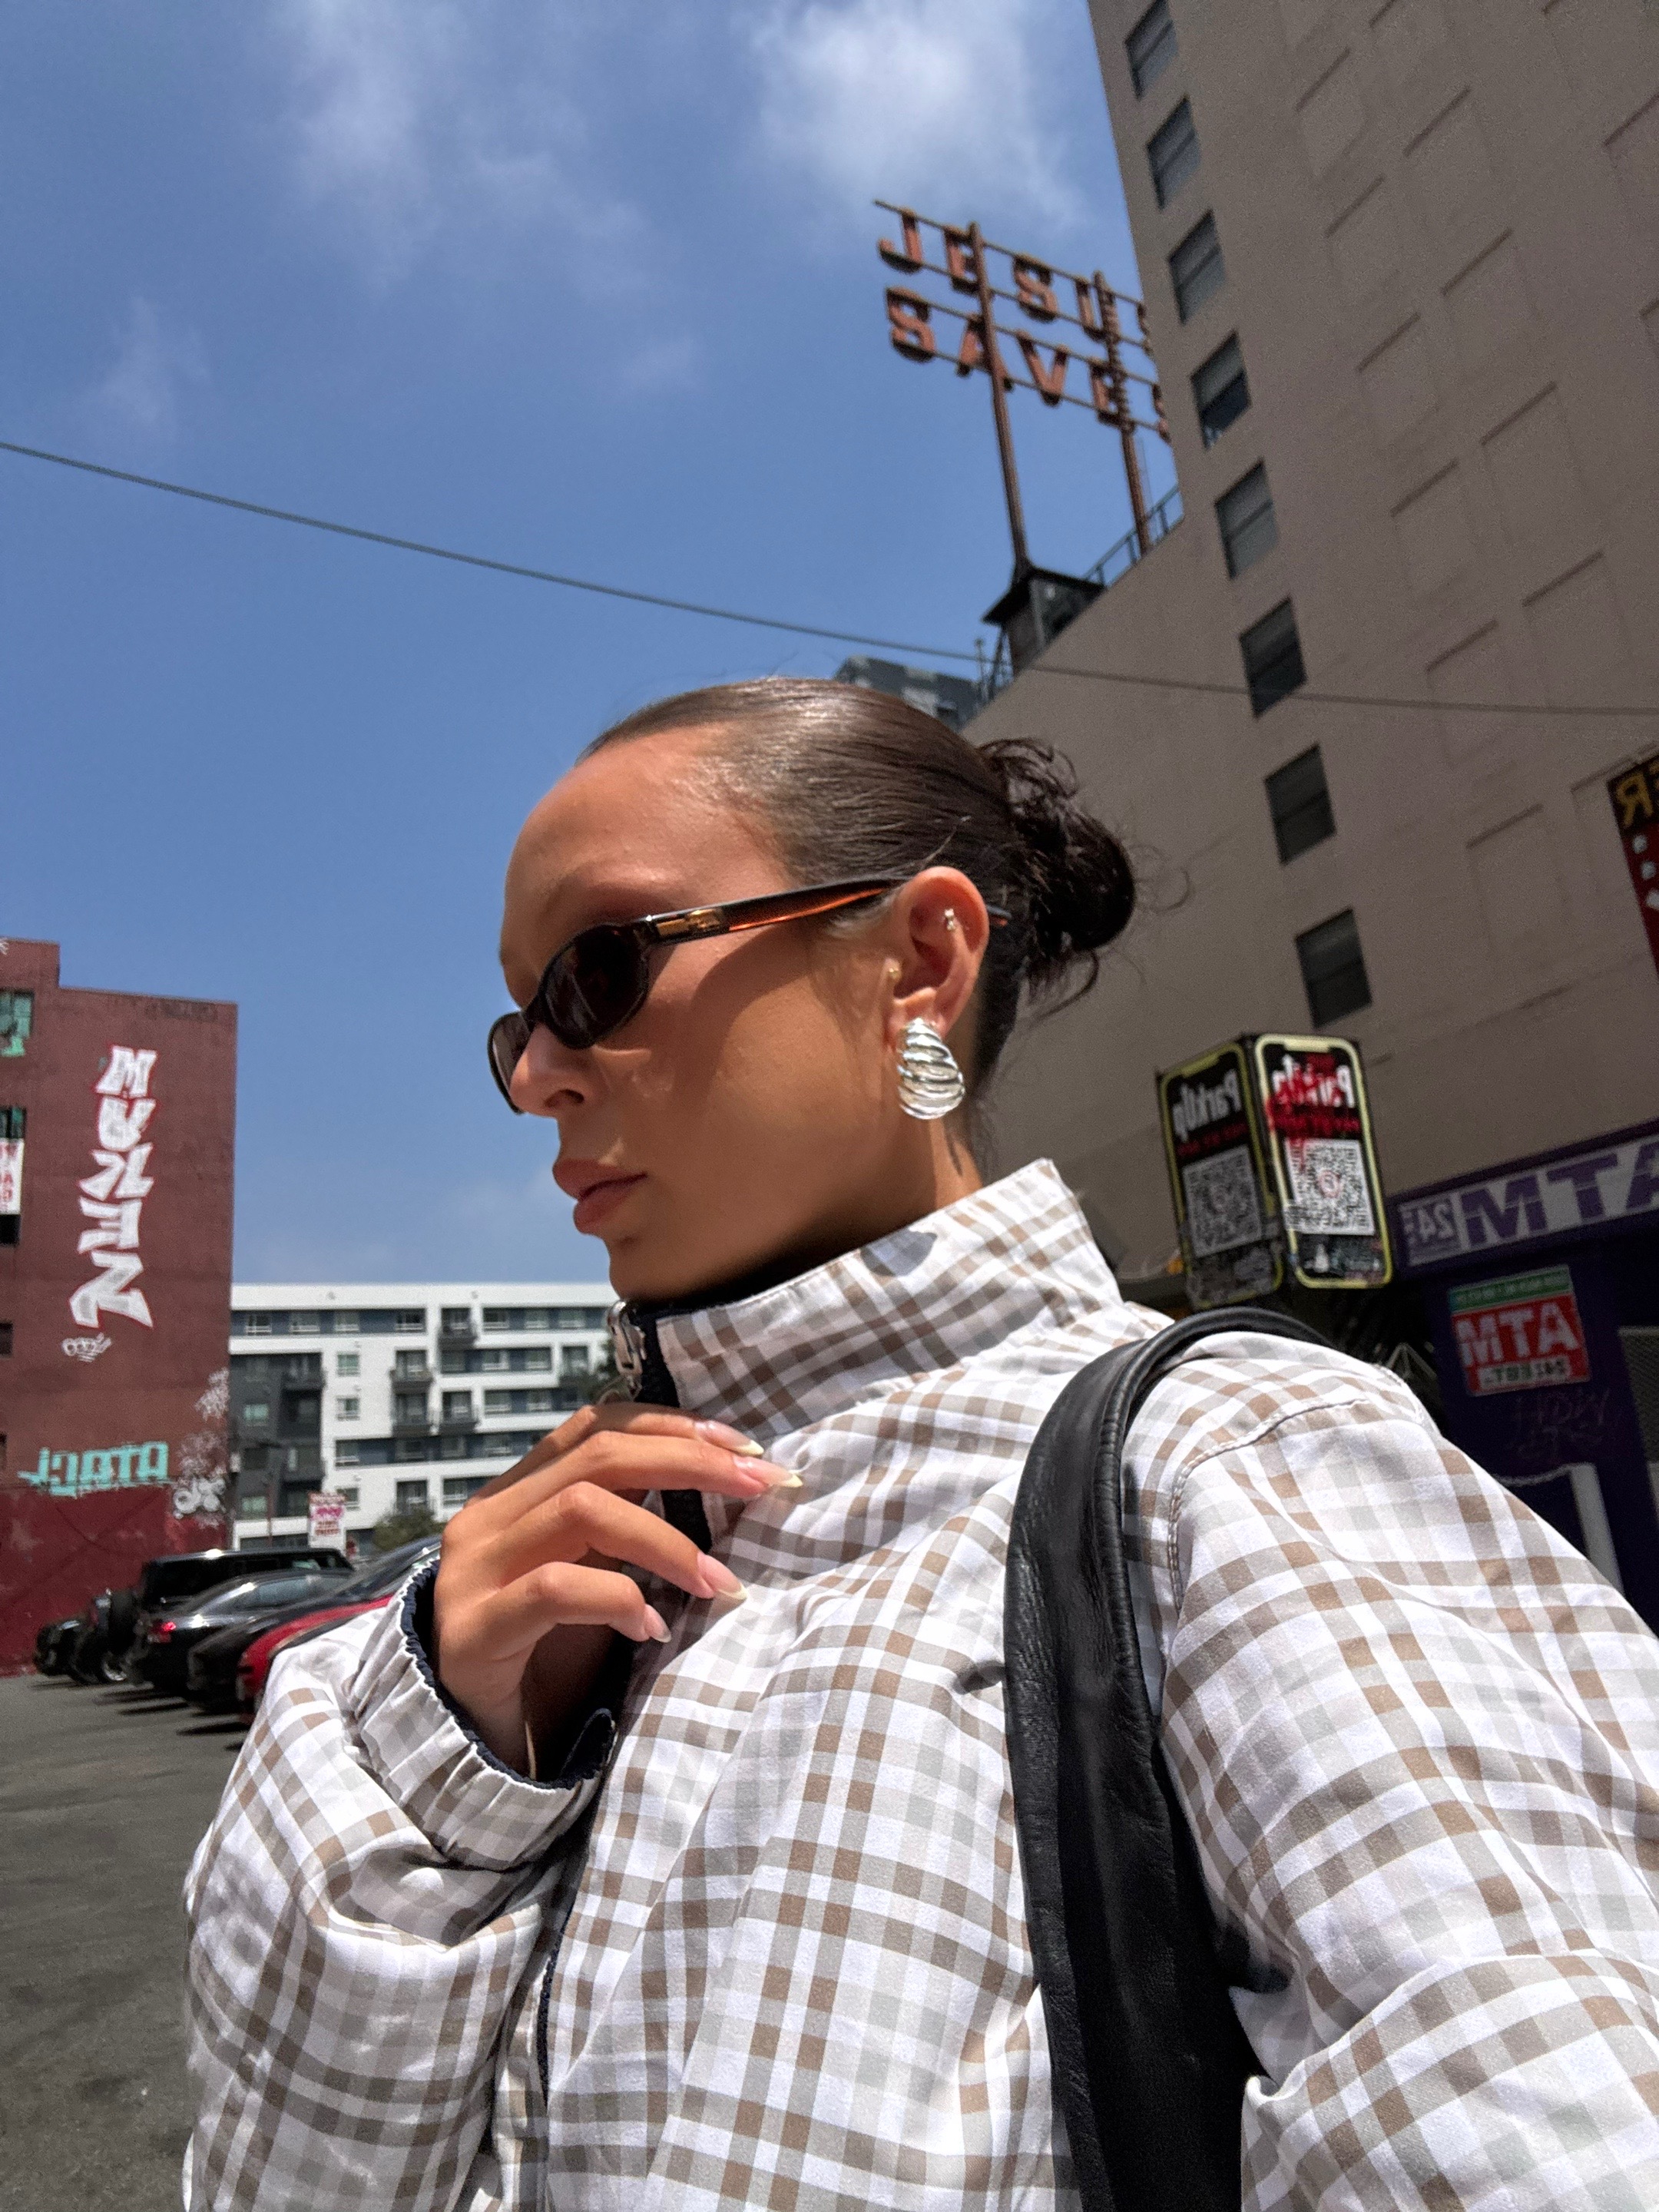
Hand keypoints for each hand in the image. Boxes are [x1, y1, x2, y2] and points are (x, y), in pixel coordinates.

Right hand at [432, 1403, 796, 1770]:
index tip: (745, 1446)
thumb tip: (720, 1475)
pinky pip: (555, 1588)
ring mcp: (473, 1570)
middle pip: (600, 1455)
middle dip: (691, 1462)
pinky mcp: (474, 1628)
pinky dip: (617, 1598)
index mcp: (515, 1493)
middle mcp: (488, 1518)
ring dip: (668, 1541)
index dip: (673, 1425)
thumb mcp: (591, 1571)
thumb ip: (626, 1522)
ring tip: (718, 1583)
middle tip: (760, 1485)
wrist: (472, 1741)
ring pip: (582, 1509)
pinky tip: (651, 1628)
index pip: (595, 1425)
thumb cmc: (546, 1653)